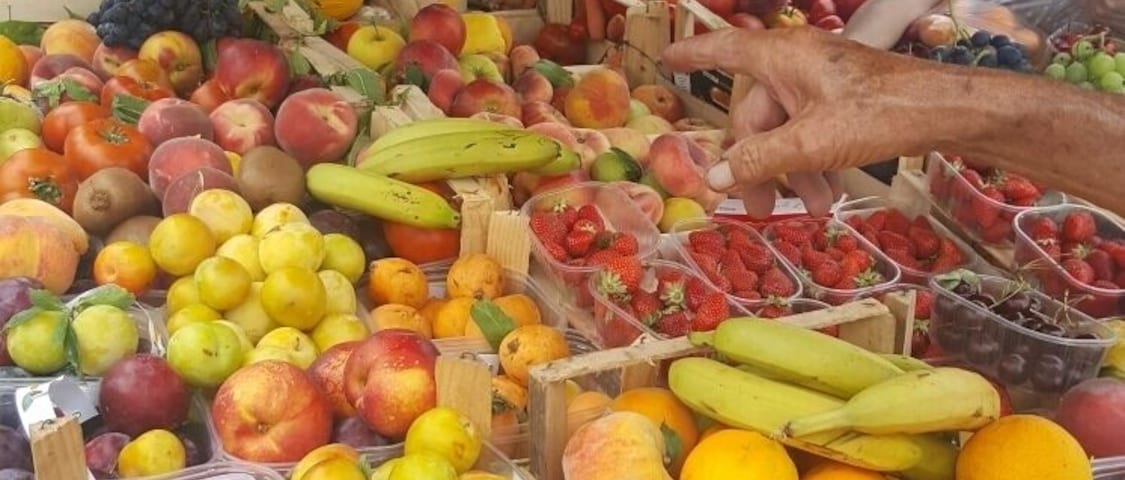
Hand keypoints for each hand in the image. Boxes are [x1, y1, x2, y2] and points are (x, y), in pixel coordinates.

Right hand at [662, 27, 920, 217]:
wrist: (945, 111)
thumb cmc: (878, 113)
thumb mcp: (810, 143)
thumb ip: (758, 161)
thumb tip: (713, 177)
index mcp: (780, 58)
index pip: (723, 50)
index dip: (694, 56)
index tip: (668, 60)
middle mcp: (795, 64)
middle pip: (754, 115)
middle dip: (757, 166)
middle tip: (760, 210)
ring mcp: (820, 82)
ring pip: (785, 130)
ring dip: (790, 173)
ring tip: (810, 209)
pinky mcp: (842, 99)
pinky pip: (809, 131)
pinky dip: (811, 163)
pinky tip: (827, 195)